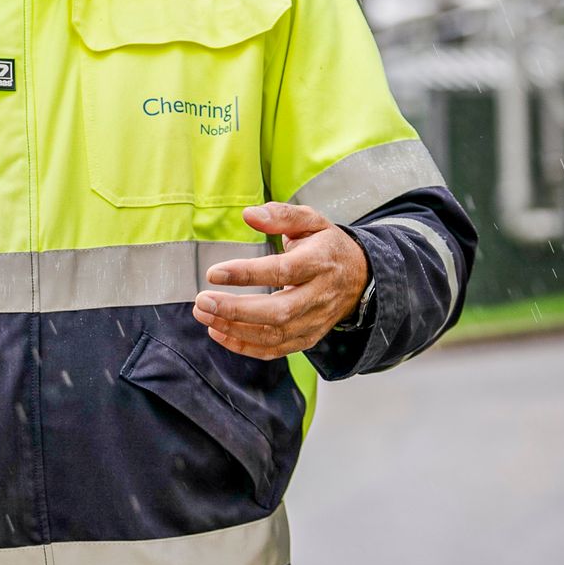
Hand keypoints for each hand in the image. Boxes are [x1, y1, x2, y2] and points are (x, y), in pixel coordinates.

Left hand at [191, 203, 368, 359]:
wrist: (360, 278)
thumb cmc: (327, 246)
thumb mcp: (311, 220)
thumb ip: (281, 215)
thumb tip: (249, 215)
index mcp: (319, 262)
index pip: (282, 271)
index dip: (247, 274)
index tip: (214, 273)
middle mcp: (319, 296)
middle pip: (278, 311)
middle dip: (236, 310)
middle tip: (203, 301)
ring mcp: (315, 321)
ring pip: (274, 334)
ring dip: (234, 329)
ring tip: (204, 314)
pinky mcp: (308, 338)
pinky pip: (276, 349)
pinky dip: (245, 346)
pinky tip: (219, 332)